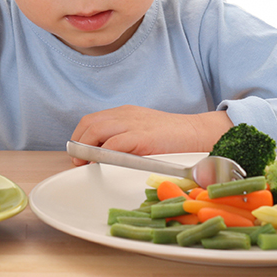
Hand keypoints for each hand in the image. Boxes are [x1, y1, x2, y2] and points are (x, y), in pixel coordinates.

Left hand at [69, 106, 233, 165]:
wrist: (197, 133)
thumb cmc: (172, 137)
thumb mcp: (143, 131)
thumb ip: (124, 138)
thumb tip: (103, 156)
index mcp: (124, 113)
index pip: (91, 120)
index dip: (80, 136)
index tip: (79, 154)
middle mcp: (125, 115)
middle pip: (89, 124)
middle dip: (79, 143)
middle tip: (79, 162)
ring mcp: (133, 124)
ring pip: (96, 131)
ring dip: (86, 149)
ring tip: (86, 164)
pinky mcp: (142, 137)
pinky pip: (114, 144)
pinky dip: (103, 154)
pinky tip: (102, 164)